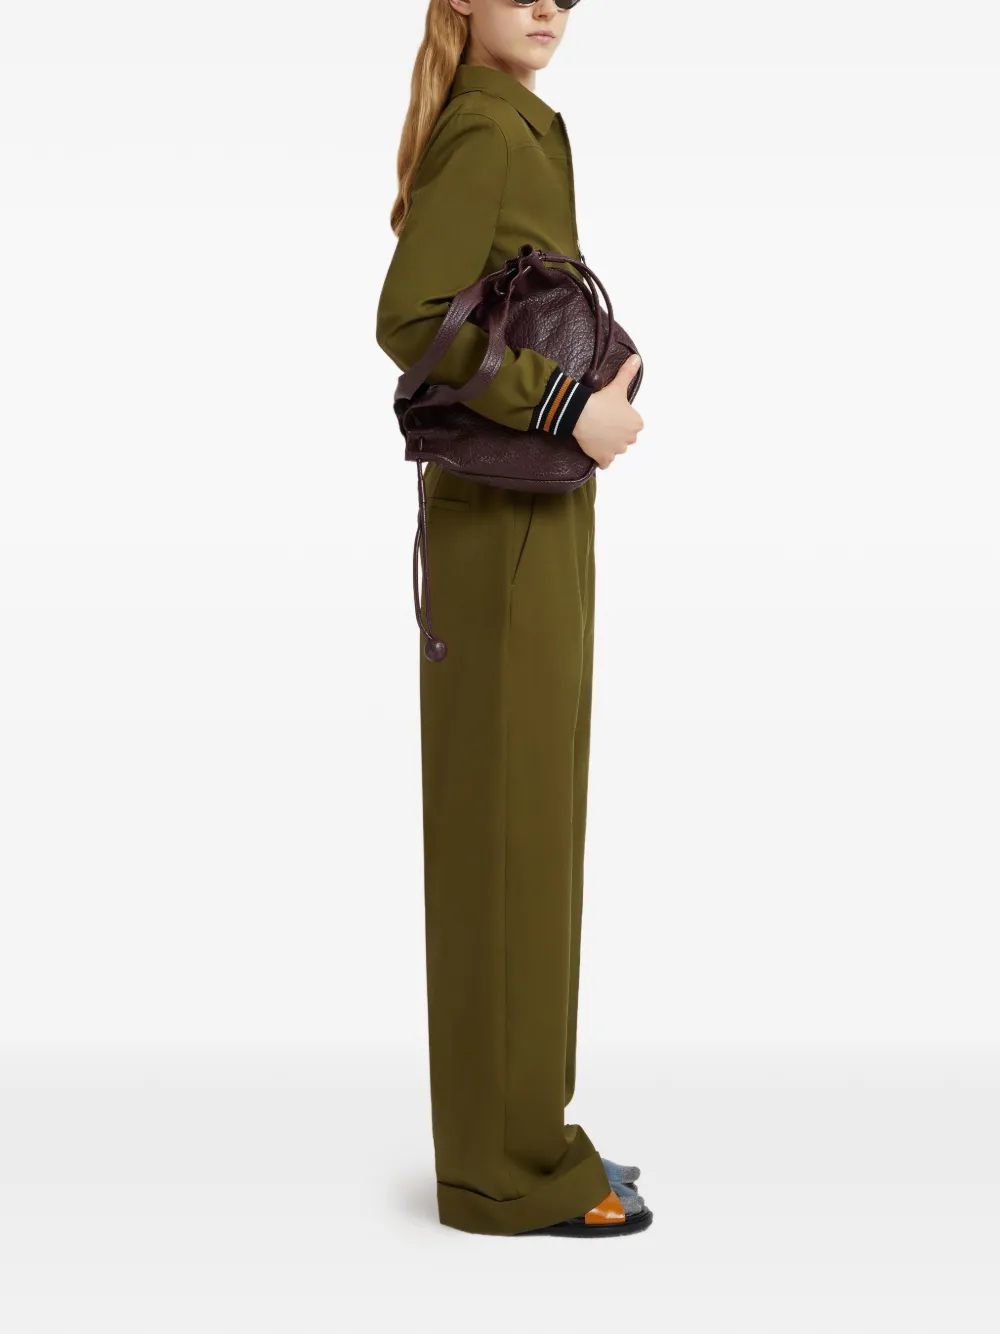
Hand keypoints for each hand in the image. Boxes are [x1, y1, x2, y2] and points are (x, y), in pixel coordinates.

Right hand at [572, 354, 643, 468]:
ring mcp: (617, 450)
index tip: (611, 414)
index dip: (621, 419)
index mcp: (636, 423)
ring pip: (616, 449)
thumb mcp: (617, 386)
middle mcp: (630, 439)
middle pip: (625, 437)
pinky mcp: (605, 458)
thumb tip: (637, 359)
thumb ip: (628, 373)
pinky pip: (606, 462)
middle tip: (603, 423)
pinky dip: (602, 458)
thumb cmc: (601, 401)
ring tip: (597, 434)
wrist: (581, 414)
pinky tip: (596, 449)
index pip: (632, 423)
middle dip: (617, 433)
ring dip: (609, 445)